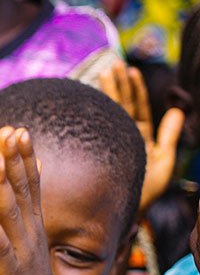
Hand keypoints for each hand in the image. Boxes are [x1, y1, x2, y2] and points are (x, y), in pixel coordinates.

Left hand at [0, 127, 62, 274]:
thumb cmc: (29, 272)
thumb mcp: (30, 230)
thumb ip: (29, 198)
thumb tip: (35, 164)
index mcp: (31, 221)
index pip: (29, 182)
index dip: (23, 156)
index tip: (17, 129)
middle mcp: (28, 230)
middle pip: (20, 190)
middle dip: (14, 160)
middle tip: (9, 130)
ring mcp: (19, 248)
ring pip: (8, 212)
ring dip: (1, 185)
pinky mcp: (6, 269)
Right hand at [98, 60, 182, 210]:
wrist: (128, 209)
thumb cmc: (147, 190)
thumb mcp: (165, 160)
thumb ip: (170, 135)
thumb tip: (178, 110)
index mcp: (141, 136)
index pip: (138, 108)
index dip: (135, 89)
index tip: (130, 70)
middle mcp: (125, 135)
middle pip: (122, 104)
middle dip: (119, 84)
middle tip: (114, 64)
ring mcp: (112, 140)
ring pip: (111, 111)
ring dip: (109, 91)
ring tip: (106, 71)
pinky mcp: (102, 148)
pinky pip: (100, 126)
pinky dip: (99, 110)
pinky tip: (95, 96)